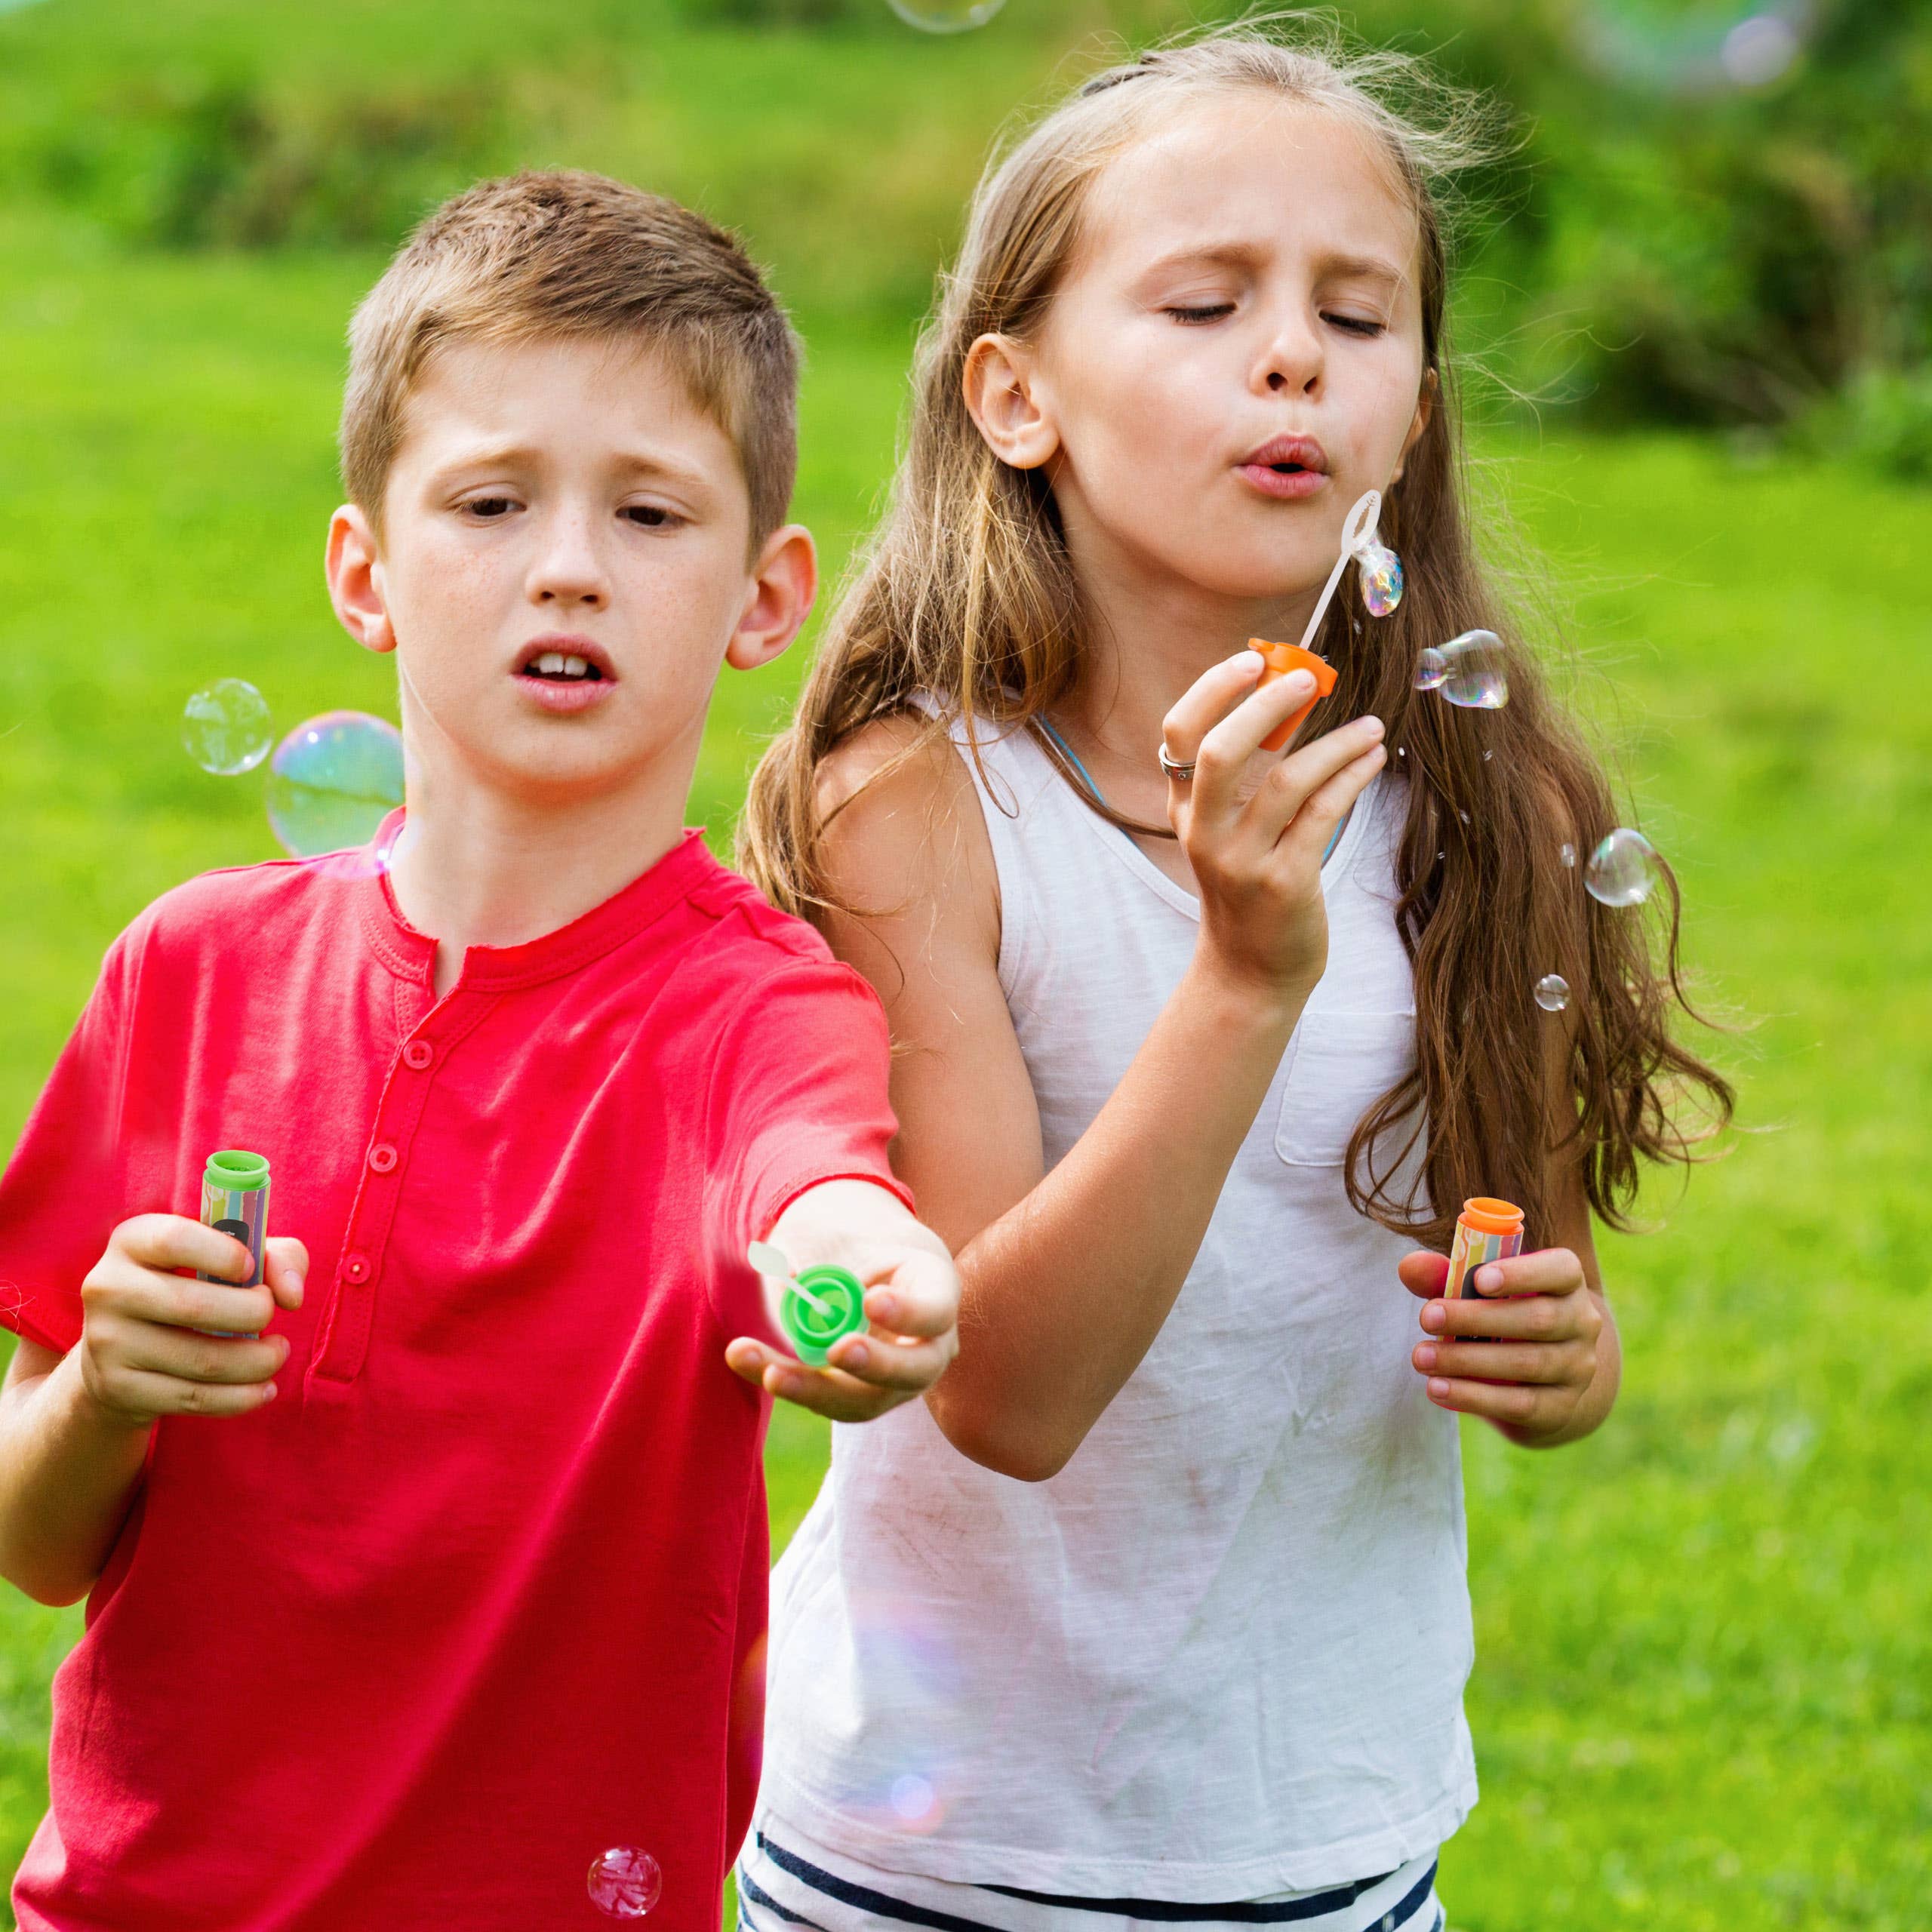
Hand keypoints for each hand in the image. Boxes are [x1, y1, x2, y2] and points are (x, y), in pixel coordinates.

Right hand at [78, 1215, 308, 1427]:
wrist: (121, 1352)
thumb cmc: (193, 1287)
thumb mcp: (232, 1258)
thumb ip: (276, 1259)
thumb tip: (292, 1296)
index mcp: (132, 1240)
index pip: (174, 1239)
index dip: (224, 1254)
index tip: (251, 1270)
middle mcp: (109, 1287)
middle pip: (193, 1306)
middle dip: (254, 1314)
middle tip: (270, 1316)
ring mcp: (107, 1342)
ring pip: (202, 1361)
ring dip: (258, 1361)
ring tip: (277, 1353)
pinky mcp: (117, 1388)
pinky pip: (194, 1398)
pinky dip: (242, 1397)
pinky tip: (264, 1388)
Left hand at [725, 1212, 959, 1424]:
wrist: (858, 1272)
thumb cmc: (858, 1245)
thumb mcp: (849, 1234)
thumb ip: (823, 1251)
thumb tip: (791, 1276)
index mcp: (936, 1291)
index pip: (936, 1311)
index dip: (909, 1312)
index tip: (871, 1300)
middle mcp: (928, 1346)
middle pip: (914, 1370)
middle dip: (875, 1364)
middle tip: (838, 1350)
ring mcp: (896, 1381)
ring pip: (864, 1401)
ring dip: (812, 1387)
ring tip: (770, 1370)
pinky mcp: (859, 1397)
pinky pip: (826, 1400)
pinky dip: (787, 1382)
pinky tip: (747, 1359)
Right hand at [1161, 650, 1385, 1002]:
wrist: (1250, 972)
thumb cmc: (1248, 887)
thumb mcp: (1227, 831)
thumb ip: (1243, 774)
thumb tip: (1285, 693)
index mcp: (1184, 811)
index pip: (1179, 734)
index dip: (1212, 689)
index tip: (1254, 661)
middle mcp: (1204, 833)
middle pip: (1222, 751)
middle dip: (1268, 706)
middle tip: (1310, 677)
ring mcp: (1242, 861)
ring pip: (1287, 782)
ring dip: (1336, 744)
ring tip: (1371, 726)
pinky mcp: (1284, 883)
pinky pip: (1323, 814)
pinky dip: (1352, 777)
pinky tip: (1373, 760)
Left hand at [1400, 1246, 1605, 1445]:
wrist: (1544, 1375)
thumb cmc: (1501, 1314)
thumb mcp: (1478, 1290)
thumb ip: (1446, 1275)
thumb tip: (1409, 1267)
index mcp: (1566, 1281)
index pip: (1560, 1270)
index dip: (1522, 1273)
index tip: (1479, 1279)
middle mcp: (1582, 1322)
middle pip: (1536, 1319)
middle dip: (1476, 1319)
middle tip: (1427, 1318)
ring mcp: (1577, 1368)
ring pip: (1527, 1363)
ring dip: (1467, 1361)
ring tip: (1421, 1357)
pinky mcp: (1561, 1407)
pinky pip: (1519, 1404)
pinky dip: (1474, 1397)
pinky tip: (1437, 1389)